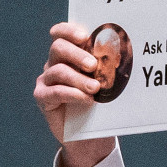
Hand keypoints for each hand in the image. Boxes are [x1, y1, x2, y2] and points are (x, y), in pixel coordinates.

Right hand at [34, 22, 114, 166]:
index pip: (61, 34)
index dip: (69, 30)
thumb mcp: (104, 82)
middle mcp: (54, 63)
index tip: (85, 36)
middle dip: (77, 54)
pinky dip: (72, 94)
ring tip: (95, 88)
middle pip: (58, 48)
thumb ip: (105, 67)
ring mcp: (46, 80)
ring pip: (58, 71)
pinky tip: (86, 99)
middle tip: (94, 66)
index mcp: (68, 53)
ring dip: (79, 79)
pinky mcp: (42, 97)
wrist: (90, 136)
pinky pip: (54, 92)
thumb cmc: (99, 103)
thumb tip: (124, 53)